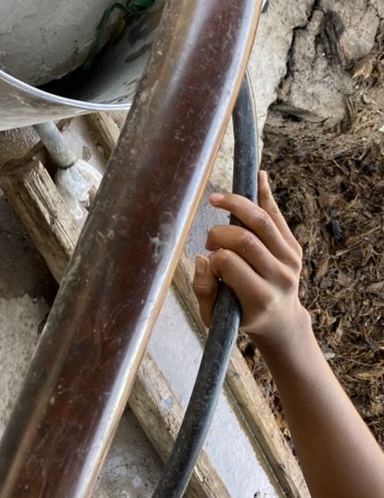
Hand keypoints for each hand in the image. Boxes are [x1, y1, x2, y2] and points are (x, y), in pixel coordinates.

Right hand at [192, 170, 309, 351]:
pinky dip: (265, 194)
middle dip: (219, 232)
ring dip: (236, 204)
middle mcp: (280, 278)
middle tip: (210, 240)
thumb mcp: (214, 316)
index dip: (212, 256)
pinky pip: (277, 216)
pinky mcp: (295, 247)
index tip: (208, 261)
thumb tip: (202, 258)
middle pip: (245, 239)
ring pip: (262, 221)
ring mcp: (291, 260)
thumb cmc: (241, 316)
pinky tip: (257, 176)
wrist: (280, 321)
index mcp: (259, 297)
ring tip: (216, 199)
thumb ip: (204, 290)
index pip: (228, 261)